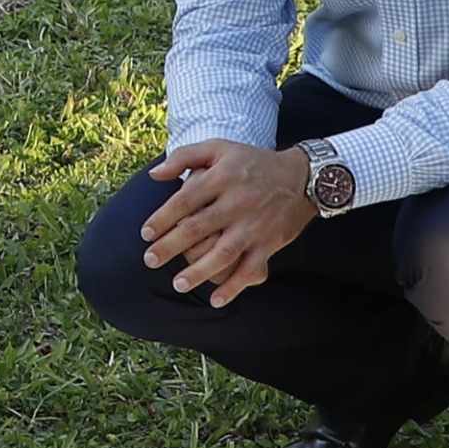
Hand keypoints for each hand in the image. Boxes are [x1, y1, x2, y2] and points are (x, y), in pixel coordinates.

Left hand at [138, 140, 317, 302]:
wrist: (303, 176)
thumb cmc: (253, 162)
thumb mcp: (219, 148)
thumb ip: (184, 157)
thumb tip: (153, 175)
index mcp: (222, 178)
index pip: (185, 200)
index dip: (163, 218)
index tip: (145, 234)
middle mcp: (237, 202)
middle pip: (198, 228)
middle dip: (171, 246)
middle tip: (150, 261)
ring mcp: (254, 225)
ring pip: (223, 252)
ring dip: (199, 271)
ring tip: (178, 284)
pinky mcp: (270, 243)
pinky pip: (250, 269)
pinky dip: (234, 286)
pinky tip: (215, 300)